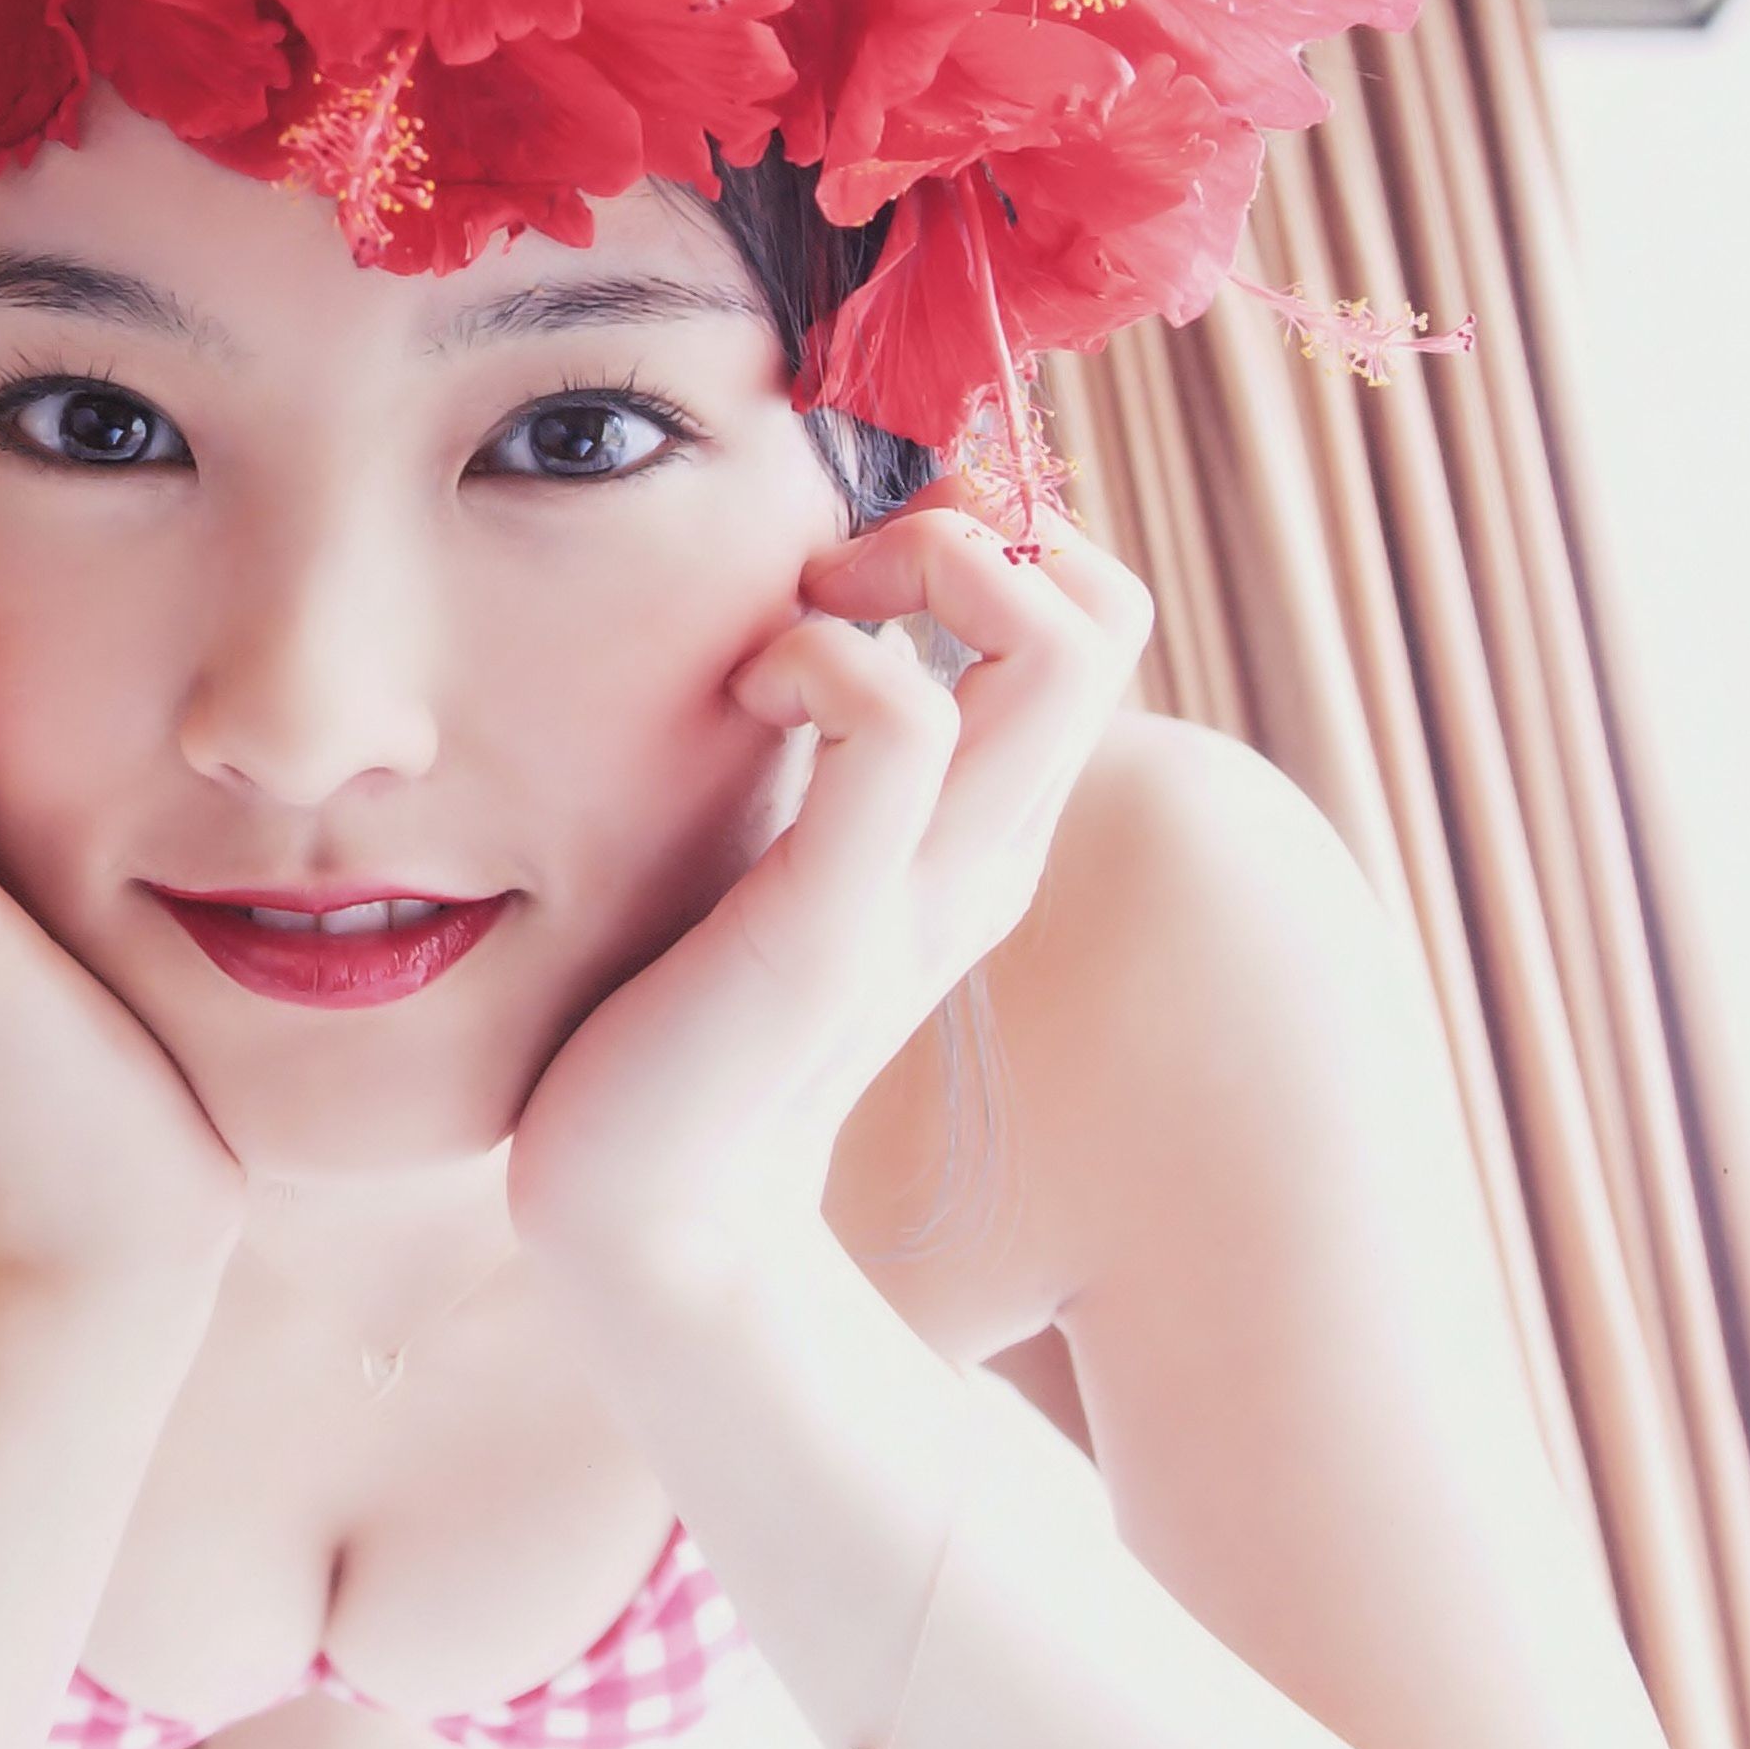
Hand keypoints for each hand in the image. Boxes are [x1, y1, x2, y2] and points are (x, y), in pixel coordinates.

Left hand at [503, 484, 1152, 1304]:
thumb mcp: (785, 854)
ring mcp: (933, 889)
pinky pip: (902, 723)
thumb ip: (824, 763)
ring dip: (917, 574)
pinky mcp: (839, 924)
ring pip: (1051, 650)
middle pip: (1099, 618)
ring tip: (798, 631)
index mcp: (988, 831)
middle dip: (972, 532)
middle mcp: (992, 852)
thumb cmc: (686, 1012)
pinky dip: (827, 658)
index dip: (994, 543)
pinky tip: (749, 696)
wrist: (650, 1217)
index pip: (1090, 622)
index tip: (856, 569)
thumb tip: (804, 622)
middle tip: (836, 579)